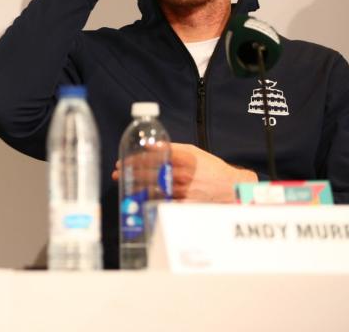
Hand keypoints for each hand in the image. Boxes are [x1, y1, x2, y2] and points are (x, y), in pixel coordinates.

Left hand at [110, 143, 256, 202]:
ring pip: (154, 188)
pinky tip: (139, 199)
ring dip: (136, 186)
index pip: (153, 157)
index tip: (123, 161)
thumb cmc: (210, 167)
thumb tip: (149, 145)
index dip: (135, 160)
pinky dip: (150, 200)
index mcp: (184, 158)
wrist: (230, 187)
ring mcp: (184, 190)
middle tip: (118, 173)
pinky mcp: (186, 204)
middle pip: (150, 173)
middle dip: (130, 173)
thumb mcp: (192, 151)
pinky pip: (164, 202)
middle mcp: (183, 174)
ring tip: (124, 184)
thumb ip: (171, 148)